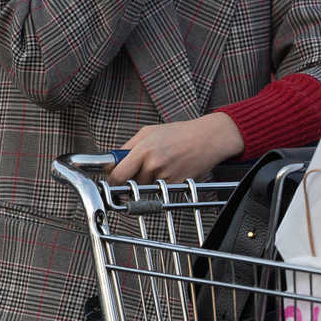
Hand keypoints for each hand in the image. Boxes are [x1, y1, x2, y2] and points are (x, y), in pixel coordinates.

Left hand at [109, 113, 244, 183]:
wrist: (207, 138)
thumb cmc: (179, 133)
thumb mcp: (148, 132)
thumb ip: (127, 147)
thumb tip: (112, 162)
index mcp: (143, 150)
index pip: (119, 175)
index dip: (113, 180)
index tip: (113, 180)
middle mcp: (154, 165)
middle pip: (132, 183)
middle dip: (134, 177)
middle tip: (145, 165)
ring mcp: (166, 176)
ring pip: (147, 187)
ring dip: (150, 179)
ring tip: (163, 163)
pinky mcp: (176, 185)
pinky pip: (161, 188)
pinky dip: (163, 182)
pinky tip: (172, 168)